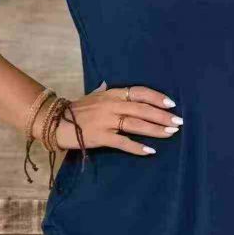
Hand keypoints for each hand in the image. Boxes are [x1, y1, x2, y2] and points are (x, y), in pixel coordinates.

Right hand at [54, 81, 182, 155]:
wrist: (54, 122)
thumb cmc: (76, 110)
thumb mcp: (92, 96)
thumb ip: (104, 91)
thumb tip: (106, 83)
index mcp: (111, 94)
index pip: (139, 92)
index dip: (156, 97)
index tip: (171, 103)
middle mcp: (111, 105)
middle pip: (142, 108)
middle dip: (162, 115)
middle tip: (179, 122)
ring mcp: (105, 120)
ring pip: (136, 124)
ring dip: (155, 129)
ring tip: (171, 133)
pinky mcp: (100, 136)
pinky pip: (122, 142)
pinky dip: (137, 147)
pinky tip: (150, 151)